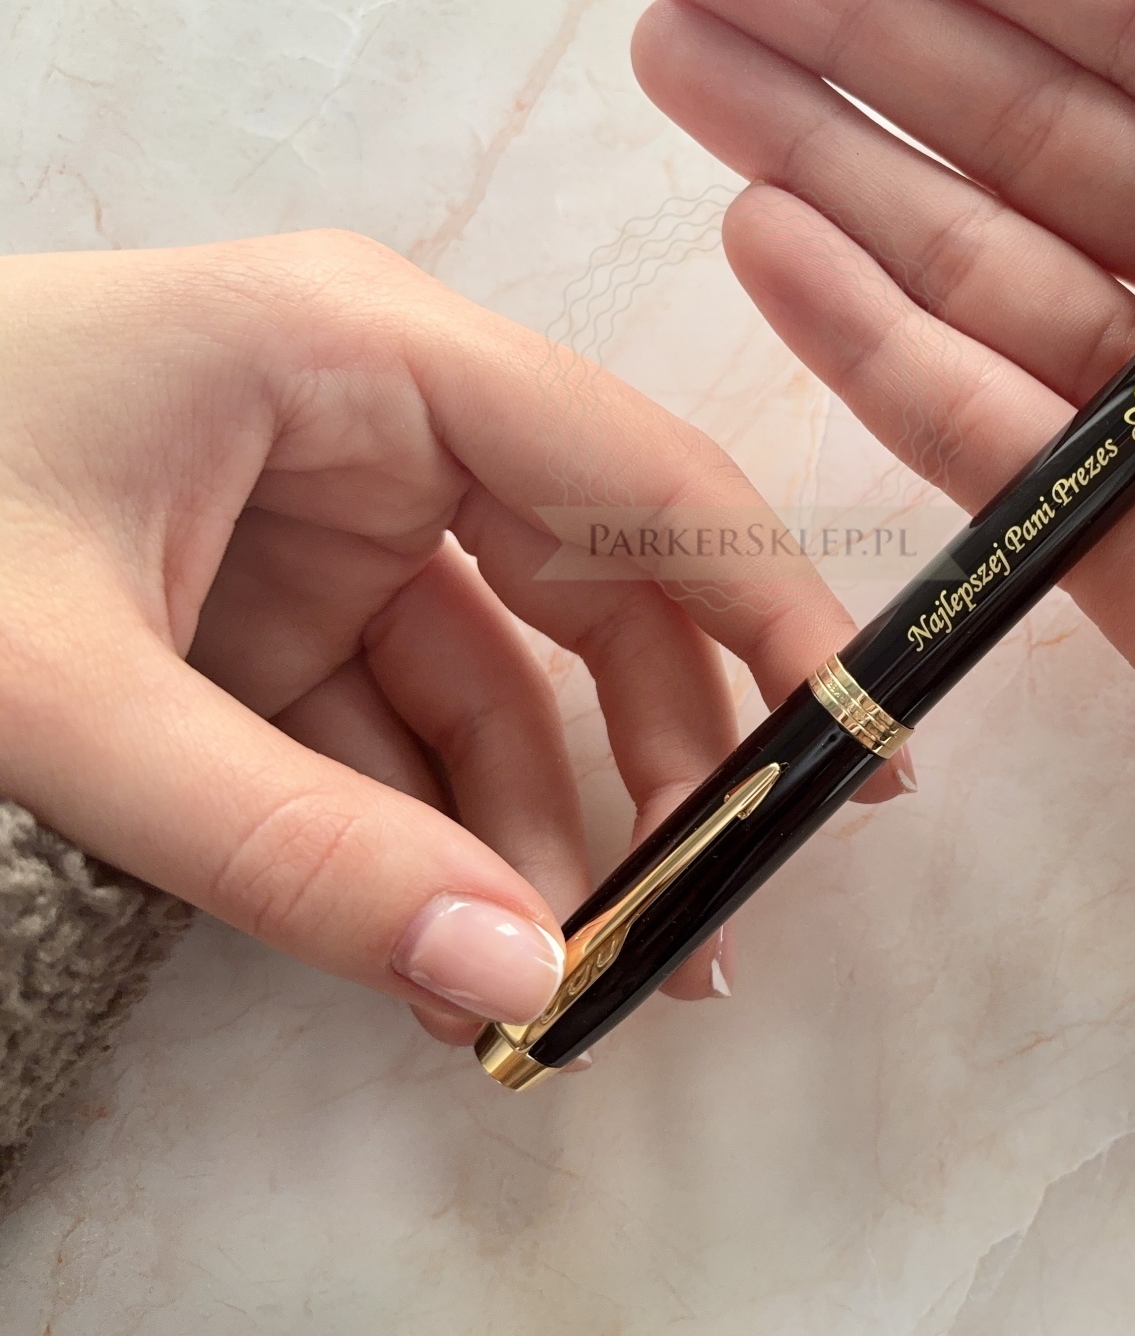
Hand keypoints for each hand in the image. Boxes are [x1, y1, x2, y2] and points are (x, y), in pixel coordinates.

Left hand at [0, 233, 905, 1041]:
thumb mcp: (68, 692)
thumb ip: (293, 843)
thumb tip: (516, 978)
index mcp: (365, 353)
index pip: (636, 476)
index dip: (767, 616)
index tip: (854, 756)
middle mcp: (379, 415)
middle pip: (595, 586)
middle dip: (661, 762)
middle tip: (713, 924)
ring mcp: (328, 511)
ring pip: (503, 676)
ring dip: (543, 829)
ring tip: (579, 982)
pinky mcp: (274, 598)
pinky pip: (398, 721)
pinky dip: (431, 834)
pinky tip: (452, 950)